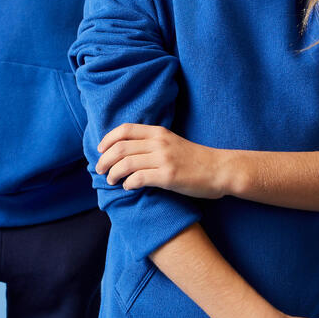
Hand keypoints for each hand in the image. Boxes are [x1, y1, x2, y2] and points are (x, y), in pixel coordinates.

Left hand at [95, 123, 228, 197]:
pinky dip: (128, 183)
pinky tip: (128, 187)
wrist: (219, 169)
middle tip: (99, 169)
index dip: (107, 140)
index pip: (124, 130)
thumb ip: (151, 143)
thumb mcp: (171, 142)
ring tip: (111, 180)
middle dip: (105, 159)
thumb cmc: (194, 159)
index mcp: (158, 132)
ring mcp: (164, 159)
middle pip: (120, 148)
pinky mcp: (168, 176)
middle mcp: (159, 143)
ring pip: (126, 163)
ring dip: (113, 173)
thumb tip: (126, 151)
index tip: (100, 150)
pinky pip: (139, 178)